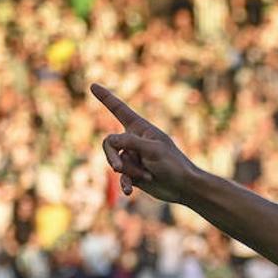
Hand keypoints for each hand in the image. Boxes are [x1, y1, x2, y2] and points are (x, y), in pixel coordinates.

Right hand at [92, 84, 197, 202]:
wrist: (184, 187)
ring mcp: (132, 157)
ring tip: (148, 176)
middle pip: (109, 143)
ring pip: (115, 163)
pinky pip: (121, 177)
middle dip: (112, 156)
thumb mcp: (152, 150)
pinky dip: (124, 184)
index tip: (93, 85)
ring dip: (130, 172)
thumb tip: (109, 141)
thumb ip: (129, 142)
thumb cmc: (173, 164)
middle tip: (119, 168)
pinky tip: (128, 192)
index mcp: (140, 128)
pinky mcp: (133, 174)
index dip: (106, 98)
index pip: (119, 109)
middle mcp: (133, 141)